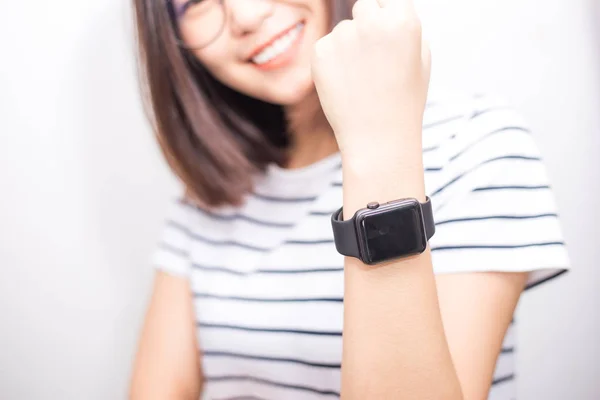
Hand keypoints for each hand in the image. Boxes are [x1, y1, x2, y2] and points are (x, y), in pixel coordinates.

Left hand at [311, 0, 430, 155]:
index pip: (390, 0)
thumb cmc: (403, 102)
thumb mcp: (422, 61)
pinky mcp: (320, 51)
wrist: (377, 137)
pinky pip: (326, 47)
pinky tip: (344, 85)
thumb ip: (408, 30)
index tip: (384, 35)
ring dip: (348, 47)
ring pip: (343, 30)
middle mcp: (372, 21)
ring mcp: (343, 35)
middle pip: (364, 6)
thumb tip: (390, 12)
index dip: (387, 16)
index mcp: (403, 20)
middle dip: (366, 24)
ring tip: (360, 80)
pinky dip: (331, 62)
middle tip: (371, 58)